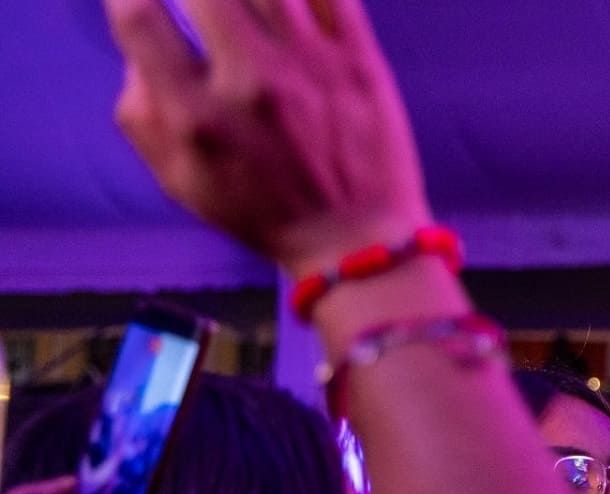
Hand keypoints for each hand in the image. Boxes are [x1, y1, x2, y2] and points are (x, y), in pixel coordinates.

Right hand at [104, 0, 431, 273]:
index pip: (140, 19)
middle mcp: (249, 81)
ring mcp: (310, 66)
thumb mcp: (181, 181)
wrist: (355, 241)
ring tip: (247, 11)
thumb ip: (142, 115)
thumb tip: (137, 54)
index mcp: (196, 114)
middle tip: (207, 8)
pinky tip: (295, 6)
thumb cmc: (262, 212)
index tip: (143, 3)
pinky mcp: (360, 61)